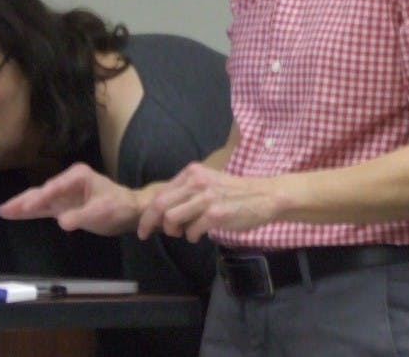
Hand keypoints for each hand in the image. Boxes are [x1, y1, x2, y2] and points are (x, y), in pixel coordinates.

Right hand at [0, 162, 141, 235]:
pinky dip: (30, 211)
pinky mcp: (62, 204)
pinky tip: (15, 213)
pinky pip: (43, 208)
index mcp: (78, 176)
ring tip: (3, 210)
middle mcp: (68, 181)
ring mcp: (64, 193)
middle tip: (5, 209)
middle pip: (42, 191)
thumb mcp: (103, 212)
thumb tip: (61, 221)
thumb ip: (82, 216)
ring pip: (39, 199)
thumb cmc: (118, 207)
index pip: (55, 187)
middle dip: (24, 200)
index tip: (27, 206)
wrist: (129, 210)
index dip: (41, 197)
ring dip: (22, 205)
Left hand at [138, 162, 279, 242]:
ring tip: (184, 233)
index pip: (161, 193)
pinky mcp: (216, 213)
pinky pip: (192, 230)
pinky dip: (192, 236)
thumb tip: (164, 211)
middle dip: (149, 223)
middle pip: (160, 205)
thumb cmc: (235, 193)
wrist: (265, 196)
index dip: (148, 212)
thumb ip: (188, 192)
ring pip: (172, 218)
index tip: (144, 226)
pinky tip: (199, 235)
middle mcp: (197, 182)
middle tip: (146, 235)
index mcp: (192, 173)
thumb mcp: (208, 183)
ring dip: (174, 230)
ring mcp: (206, 197)